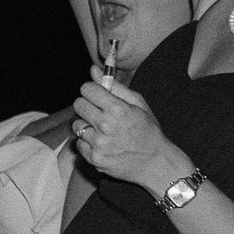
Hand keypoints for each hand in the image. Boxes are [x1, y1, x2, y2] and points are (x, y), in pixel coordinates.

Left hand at [71, 70, 188, 191]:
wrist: (156, 163)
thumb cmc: (148, 131)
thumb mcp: (138, 104)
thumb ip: (114, 86)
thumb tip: (93, 70)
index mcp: (117, 109)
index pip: (87, 89)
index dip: (92, 90)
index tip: (97, 95)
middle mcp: (106, 126)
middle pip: (78, 105)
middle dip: (87, 106)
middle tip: (100, 113)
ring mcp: (98, 143)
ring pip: (77, 125)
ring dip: (87, 126)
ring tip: (104, 131)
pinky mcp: (94, 158)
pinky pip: (79, 143)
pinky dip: (88, 143)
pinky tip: (104, 144)